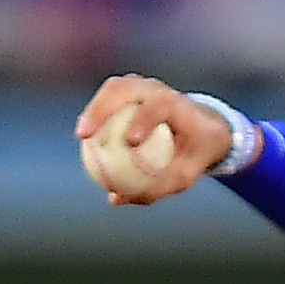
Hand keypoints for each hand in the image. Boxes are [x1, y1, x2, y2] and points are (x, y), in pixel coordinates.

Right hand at [71, 76, 227, 204]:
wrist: (203, 128)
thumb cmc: (195, 154)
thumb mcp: (184, 175)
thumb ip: (153, 187)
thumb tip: (114, 198)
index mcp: (177, 103)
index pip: (159, 105)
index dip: (143, 119)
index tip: (130, 141)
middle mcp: (157, 88)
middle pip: (125, 89)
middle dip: (102, 109)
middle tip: (86, 136)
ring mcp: (141, 85)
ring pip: (112, 90)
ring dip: (93, 110)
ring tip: (81, 135)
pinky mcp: (129, 89)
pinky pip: (107, 99)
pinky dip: (95, 114)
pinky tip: (84, 137)